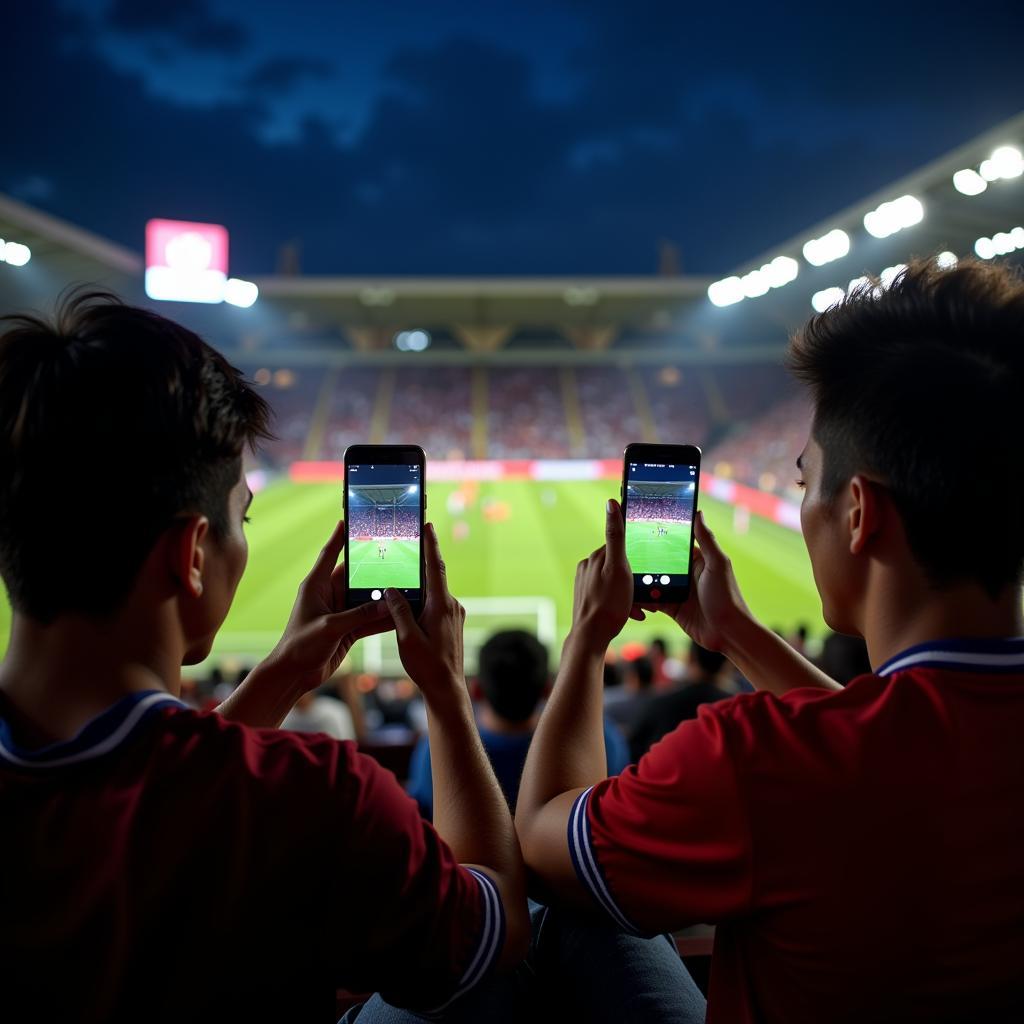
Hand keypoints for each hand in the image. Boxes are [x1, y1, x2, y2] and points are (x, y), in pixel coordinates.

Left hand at [265, 520, 393, 689]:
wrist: (294, 675)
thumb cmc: (300, 646)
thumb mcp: (330, 627)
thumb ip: (359, 615)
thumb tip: (386, 605)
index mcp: (316, 586)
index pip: (330, 554)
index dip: (339, 537)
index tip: (349, 520)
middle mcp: (328, 595)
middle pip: (355, 577)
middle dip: (374, 570)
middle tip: (396, 558)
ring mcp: (339, 612)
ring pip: (366, 599)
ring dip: (382, 598)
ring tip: (404, 589)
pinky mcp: (346, 628)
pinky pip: (368, 619)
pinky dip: (382, 618)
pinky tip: (399, 615)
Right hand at [385, 523, 466, 701]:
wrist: (447, 689)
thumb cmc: (427, 666)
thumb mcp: (406, 638)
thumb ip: (399, 611)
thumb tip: (391, 590)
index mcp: (441, 606)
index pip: (435, 568)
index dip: (431, 545)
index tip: (428, 525)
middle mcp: (451, 606)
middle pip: (433, 579)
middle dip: (419, 567)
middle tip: (406, 549)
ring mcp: (454, 615)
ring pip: (433, 595)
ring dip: (418, 591)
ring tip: (401, 587)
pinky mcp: (452, 624)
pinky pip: (436, 606)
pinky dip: (423, 603)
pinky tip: (409, 612)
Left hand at [569, 498, 633, 650]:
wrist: (592, 636)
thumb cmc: (609, 603)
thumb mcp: (619, 567)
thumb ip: (616, 535)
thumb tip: (611, 503)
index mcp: (595, 557)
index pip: (621, 549)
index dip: (637, 561)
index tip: (646, 573)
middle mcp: (588, 568)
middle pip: (620, 567)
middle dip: (635, 580)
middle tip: (646, 594)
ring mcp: (586, 584)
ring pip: (617, 583)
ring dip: (631, 594)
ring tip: (639, 607)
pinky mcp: (587, 598)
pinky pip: (610, 596)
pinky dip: (622, 603)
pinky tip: (630, 613)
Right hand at [633, 510, 751, 651]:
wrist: (727, 633)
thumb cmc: (727, 597)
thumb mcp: (717, 564)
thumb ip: (707, 539)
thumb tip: (698, 512)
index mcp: (697, 560)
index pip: (674, 543)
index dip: (658, 536)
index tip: (640, 527)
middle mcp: (685, 573)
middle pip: (659, 562)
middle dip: (643, 558)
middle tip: (623, 551)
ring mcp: (677, 590)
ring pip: (652, 580)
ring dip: (640, 578)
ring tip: (623, 572)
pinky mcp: (671, 607)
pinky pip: (652, 599)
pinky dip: (642, 597)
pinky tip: (630, 594)